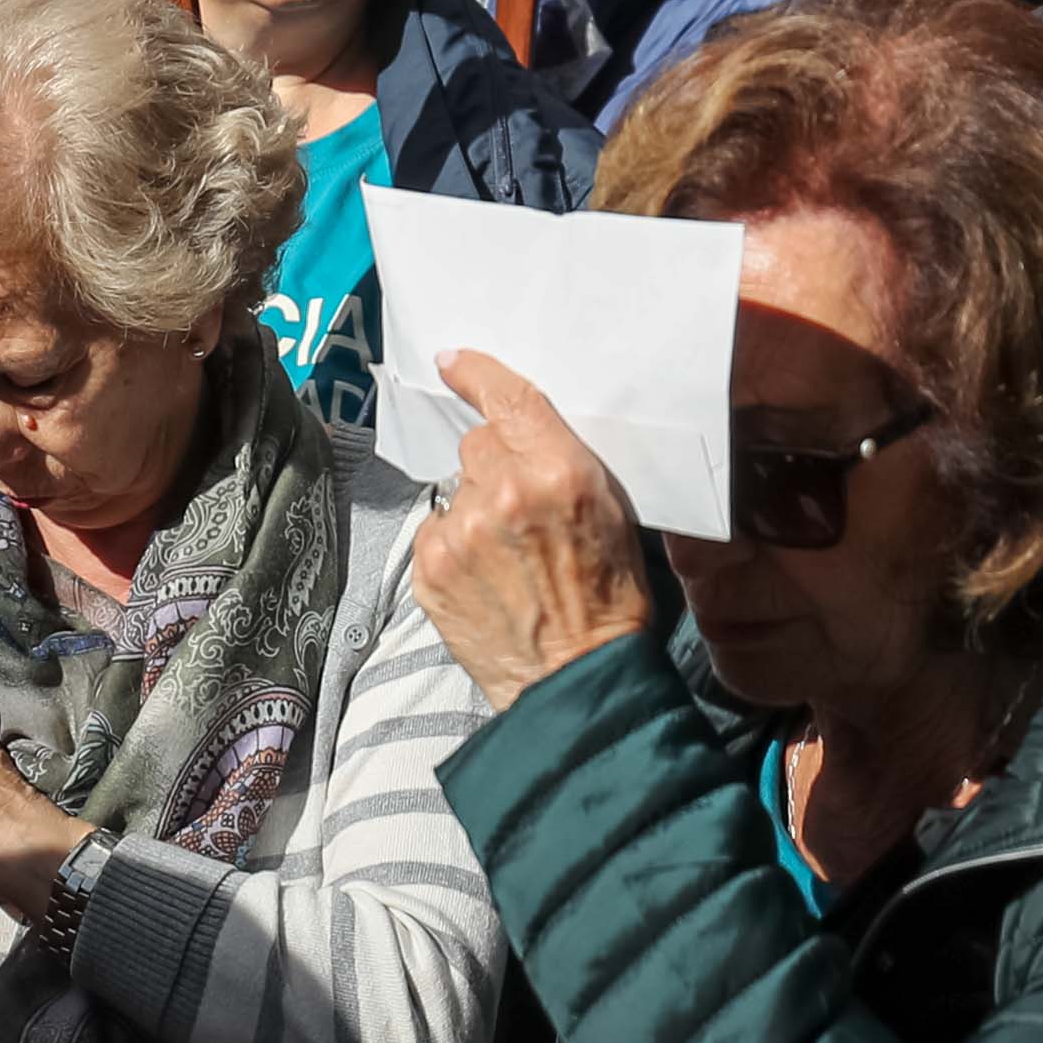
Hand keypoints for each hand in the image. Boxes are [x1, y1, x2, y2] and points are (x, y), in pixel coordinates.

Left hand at [407, 349, 651, 710]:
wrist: (576, 681)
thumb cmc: (608, 600)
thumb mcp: (611, 513)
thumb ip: (561, 463)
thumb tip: (519, 433)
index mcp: (558, 470)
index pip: (508, 398)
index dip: (477, 373)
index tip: (453, 360)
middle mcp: (503, 491)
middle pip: (477, 445)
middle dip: (493, 467)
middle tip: (519, 512)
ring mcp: (461, 533)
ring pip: (455, 491)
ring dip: (474, 512)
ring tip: (506, 560)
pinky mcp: (431, 570)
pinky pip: (436, 533)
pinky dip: (454, 549)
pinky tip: (485, 580)